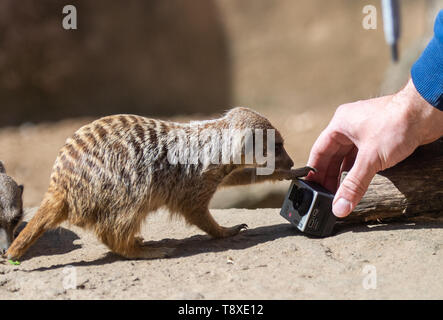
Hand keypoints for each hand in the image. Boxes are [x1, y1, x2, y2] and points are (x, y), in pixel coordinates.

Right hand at [307, 79, 442, 217]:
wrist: (428, 110)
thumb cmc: (397, 124)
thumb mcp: (371, 159)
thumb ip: (354, 185)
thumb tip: (339, 207)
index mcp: (340, 124)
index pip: (319, 151)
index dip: (314, 171)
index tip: (310, 188)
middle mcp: (349, 126)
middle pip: (332, 155)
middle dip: (329, 176)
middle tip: (325, 195)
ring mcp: (365, 130)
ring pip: (348, 156)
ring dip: (343, 174)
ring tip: (340, 192)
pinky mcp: (379, 136)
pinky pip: (362, 156)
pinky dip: (358, 169)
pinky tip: (358, 180)